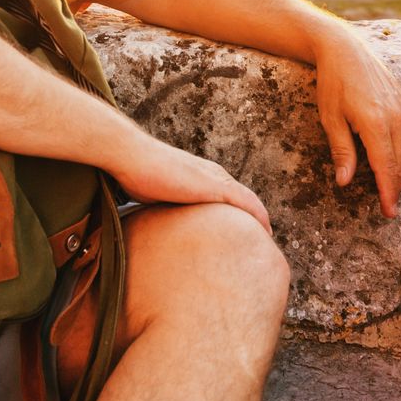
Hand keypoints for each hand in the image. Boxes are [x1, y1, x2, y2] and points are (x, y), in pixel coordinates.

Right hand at [111, 133, 273, 234]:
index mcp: (201, 176)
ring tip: (268, 242)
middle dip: (254, 220)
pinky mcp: (214, 186)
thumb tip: (158, 231)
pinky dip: (258, 216)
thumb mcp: (155, 195)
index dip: (239, 215)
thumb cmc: (137, 174)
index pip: (229, 197)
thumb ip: (166, 210)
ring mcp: (215, 178)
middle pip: (243, 199)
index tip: (243, 234)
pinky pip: (246, 202)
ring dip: (260, 220)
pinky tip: (266, 231)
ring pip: (249, 201)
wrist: (132, 157)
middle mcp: (213, 174)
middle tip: (261, 243)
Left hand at [312, 26, 400, 218]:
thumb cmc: (333, 83)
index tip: (388, 211)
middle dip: (395, 187)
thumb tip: (345, 182)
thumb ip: (342, 151)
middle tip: (388, 207)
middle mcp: (395, 116)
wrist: (345, 49)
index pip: (386, 167)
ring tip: (392, 188)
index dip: (387, 192)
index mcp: (375, 122)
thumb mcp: (331, 119)